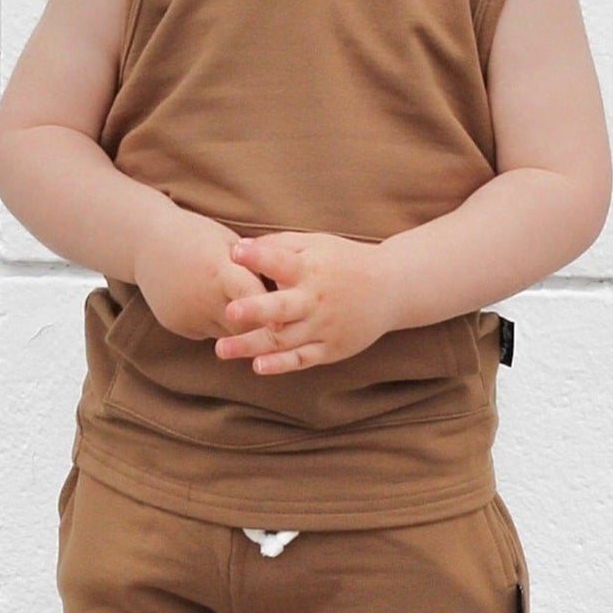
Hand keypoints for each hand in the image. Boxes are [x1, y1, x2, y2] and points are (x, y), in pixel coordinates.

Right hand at [132, 207, 272, 341]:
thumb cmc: (196, 236)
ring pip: (226, 334)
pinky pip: (207, 332)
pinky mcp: (177, 324)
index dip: (268, 312)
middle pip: (241, 325)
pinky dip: (216, 325)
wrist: (146, 242)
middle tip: (279, 329)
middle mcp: (203, 297)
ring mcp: (188, 314)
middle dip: (260, 328)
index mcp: (218, 271)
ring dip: (240, 329)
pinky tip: (214, 308)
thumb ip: (251, 267)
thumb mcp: (226, 243)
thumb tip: (285, 286)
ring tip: (252, 320)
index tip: (284, 323)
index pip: (250, 297)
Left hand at [214, 232, 397, 373]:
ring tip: (221, 349)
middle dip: (255, 310)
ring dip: (252, 345)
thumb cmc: (345, 262)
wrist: (392, 287)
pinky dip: (281, 364)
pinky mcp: (331, 348)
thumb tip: (240, 248)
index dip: (259, 257)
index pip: (282, 262)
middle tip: (229, 312)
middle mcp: (316, 300)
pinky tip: (258, 367)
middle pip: (281, 307)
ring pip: (284, 339)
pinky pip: (303, 359)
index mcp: (312, 269)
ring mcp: (324, 327)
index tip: (235, 252)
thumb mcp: (317, 245)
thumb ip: (280, 245)